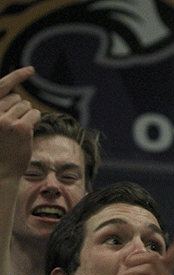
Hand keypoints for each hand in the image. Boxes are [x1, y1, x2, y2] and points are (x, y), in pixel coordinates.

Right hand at [0, 66, 39, 181]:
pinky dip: (35, 120)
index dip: (17, 76)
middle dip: (19, 109)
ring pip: (27, 106)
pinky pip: (35, 114)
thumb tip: (16, 97)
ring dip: (27, 116)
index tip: (31, 70)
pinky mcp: (21, 128)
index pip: (1, 86)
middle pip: (16, 98)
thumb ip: (2, 110)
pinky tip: (27, 132)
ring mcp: (6, 120)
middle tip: (12, 127)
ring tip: (17, 132)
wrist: (0, 170)